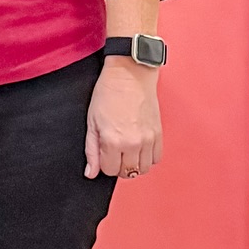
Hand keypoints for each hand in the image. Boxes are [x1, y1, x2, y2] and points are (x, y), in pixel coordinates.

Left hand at [85, 58, 162, 180]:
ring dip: (134, 164)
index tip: (103, 152)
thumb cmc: (108, 94)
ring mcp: (148, 139)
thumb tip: (90, 173)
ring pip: (143, 169)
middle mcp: (132, 144)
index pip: (110, 171)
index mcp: (113, 141)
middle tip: (114, 152)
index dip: (104, 163)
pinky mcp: (158, 134)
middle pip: (128, 172)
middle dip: (119, 166)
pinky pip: (157, 158)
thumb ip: (91, 151)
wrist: (129, 75)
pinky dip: (148, 157)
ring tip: (127, 150)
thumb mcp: (92, 122)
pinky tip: (139, 147)